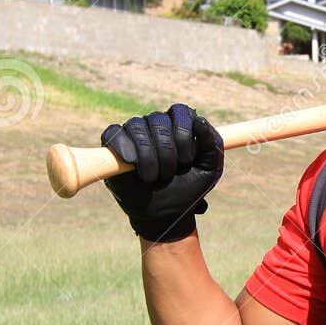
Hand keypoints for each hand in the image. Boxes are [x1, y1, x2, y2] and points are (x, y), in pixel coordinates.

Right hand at [101, 104, 223, 241]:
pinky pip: (113, 133)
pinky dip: (122, 145)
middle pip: (158, 119)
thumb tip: (200, 120)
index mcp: (178, 126)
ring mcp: (133, 134)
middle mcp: (155, 126)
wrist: (165, 214)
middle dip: (167, 150)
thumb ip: (212, 144)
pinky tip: (131, 161)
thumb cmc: (188, 189)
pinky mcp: (113, 147)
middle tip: (169, 174)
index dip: (183, 132)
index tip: (187, 159)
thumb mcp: (208, 170)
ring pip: (136, 125)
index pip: (180, 111)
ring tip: (152, 177)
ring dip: (147, 155)